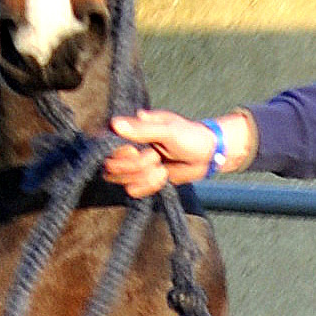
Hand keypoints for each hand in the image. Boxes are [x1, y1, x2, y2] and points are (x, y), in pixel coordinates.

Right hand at [103, 108, 254, 198]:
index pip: (106, 144)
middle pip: (111, 166)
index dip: (119, 152)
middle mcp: (127, 147)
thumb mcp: (167, 130)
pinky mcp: (142, 180)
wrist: (209, 156)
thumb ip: (141, 129)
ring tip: (162, 167)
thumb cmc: (191, 136)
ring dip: (145, 176)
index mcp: (130, 129)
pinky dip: (149, 186)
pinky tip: (163, 176)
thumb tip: (114, 124)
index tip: (136, 150)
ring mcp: (133, 165)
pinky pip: (133, 190)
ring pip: (121, 180)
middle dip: (137, 166)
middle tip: (156, 157)